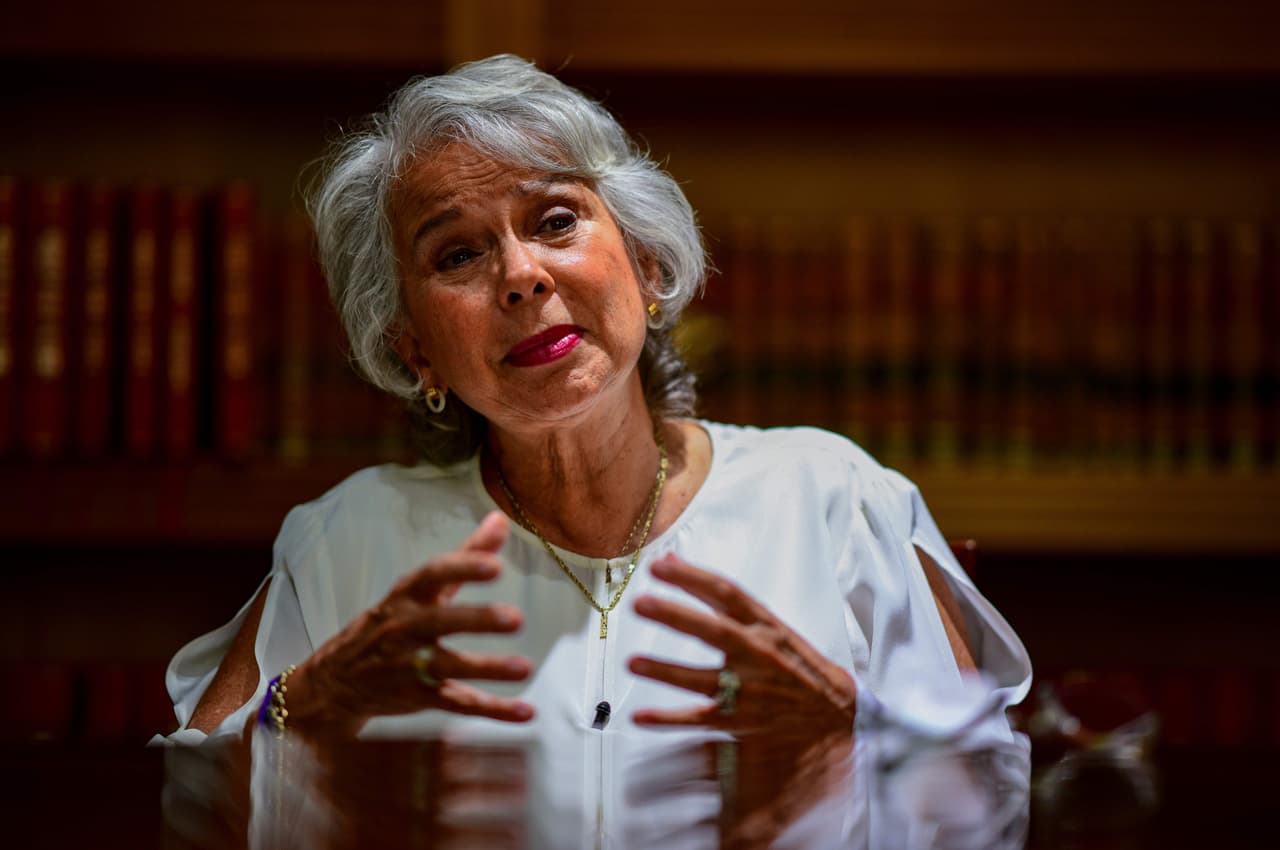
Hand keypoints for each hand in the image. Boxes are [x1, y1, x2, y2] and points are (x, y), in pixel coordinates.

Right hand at [285, 511, 534, 736]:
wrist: (335, 680)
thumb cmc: (390, 623)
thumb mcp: (419, 589)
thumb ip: (465, 556)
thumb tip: (501, 520)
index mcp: (406, 596)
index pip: (432, 575)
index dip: (463, 568)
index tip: (495, 565)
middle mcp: (405, 629)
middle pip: (440, 622)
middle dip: (476, 620)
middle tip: (515, 618)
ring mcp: (408, 666)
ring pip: (448, 667)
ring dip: (487, 668)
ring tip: (524, 667)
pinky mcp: (418, 698)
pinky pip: (457, 704)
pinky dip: (493, 710)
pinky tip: (526, 712)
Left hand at [628, 553, 855, 735]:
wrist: (834, 713)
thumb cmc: (792, 661)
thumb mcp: (764, 622)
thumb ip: (716, 595)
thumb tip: (667, 560)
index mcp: (764, 624)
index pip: (726, 593)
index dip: (692, 577)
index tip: (657, 567)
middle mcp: (758, 654)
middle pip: (715, 631)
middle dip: (677, 616)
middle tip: (640, 603)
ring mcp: (751, 691)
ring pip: (705, 680)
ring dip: (667, 671)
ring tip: (632, 662)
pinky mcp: (741, 722)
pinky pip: (701, 721)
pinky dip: (669, 720)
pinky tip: (640, 717)